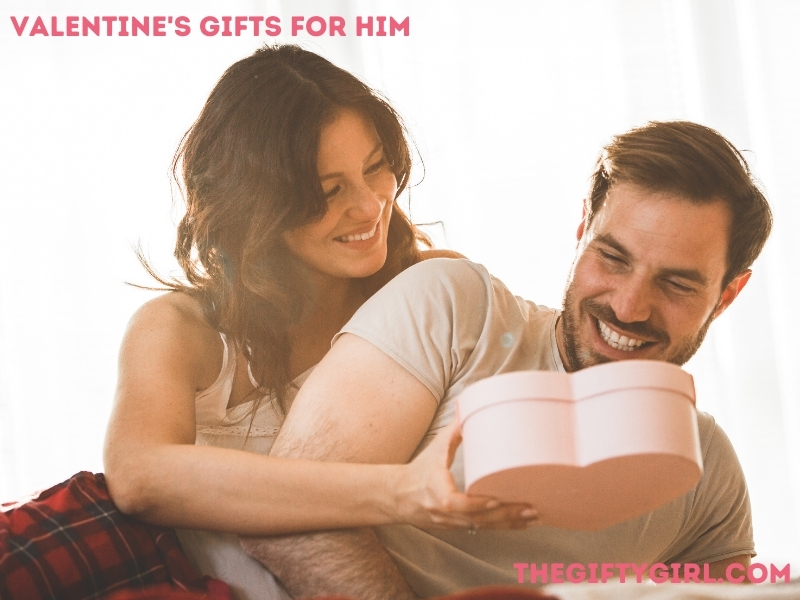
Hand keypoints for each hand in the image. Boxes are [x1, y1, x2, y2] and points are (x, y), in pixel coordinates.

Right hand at [389, 420, 537, 529]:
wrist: (400, 496)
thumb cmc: (420, 470)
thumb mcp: (435, 448)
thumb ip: (454, 430)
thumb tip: (470, 405)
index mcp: (437, 492)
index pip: (457, 504)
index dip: (477, 505)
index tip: (496, 500)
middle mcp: (446, 512)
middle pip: (479, 519)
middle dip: (506, 515)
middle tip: (531, 507)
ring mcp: (453, 523)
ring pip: (485, 527)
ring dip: (510, 523)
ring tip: (535, 516)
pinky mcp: (460, 527)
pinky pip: (484, 529)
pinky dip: (504, 526)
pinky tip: (523, 523)